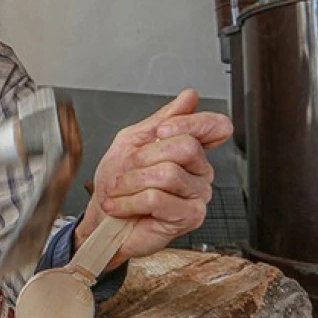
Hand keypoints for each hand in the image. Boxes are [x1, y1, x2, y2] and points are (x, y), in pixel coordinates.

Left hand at [76, 89, 232, 268]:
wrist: (102, 220)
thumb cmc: (117, 184)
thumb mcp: (132, 142)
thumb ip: (161, 119)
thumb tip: (189, 97)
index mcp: (190, 149)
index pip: (215, 126)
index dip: (191, 123)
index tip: (161, 131)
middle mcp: (200, 171)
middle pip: (185, 146)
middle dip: (144, 157)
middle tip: (126, 170)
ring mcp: (198, 195)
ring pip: (168, 174)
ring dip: (131, 182)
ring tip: (120, 191)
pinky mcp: (189, 217)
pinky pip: (158, 198)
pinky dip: (129, 201)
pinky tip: (120, 206)